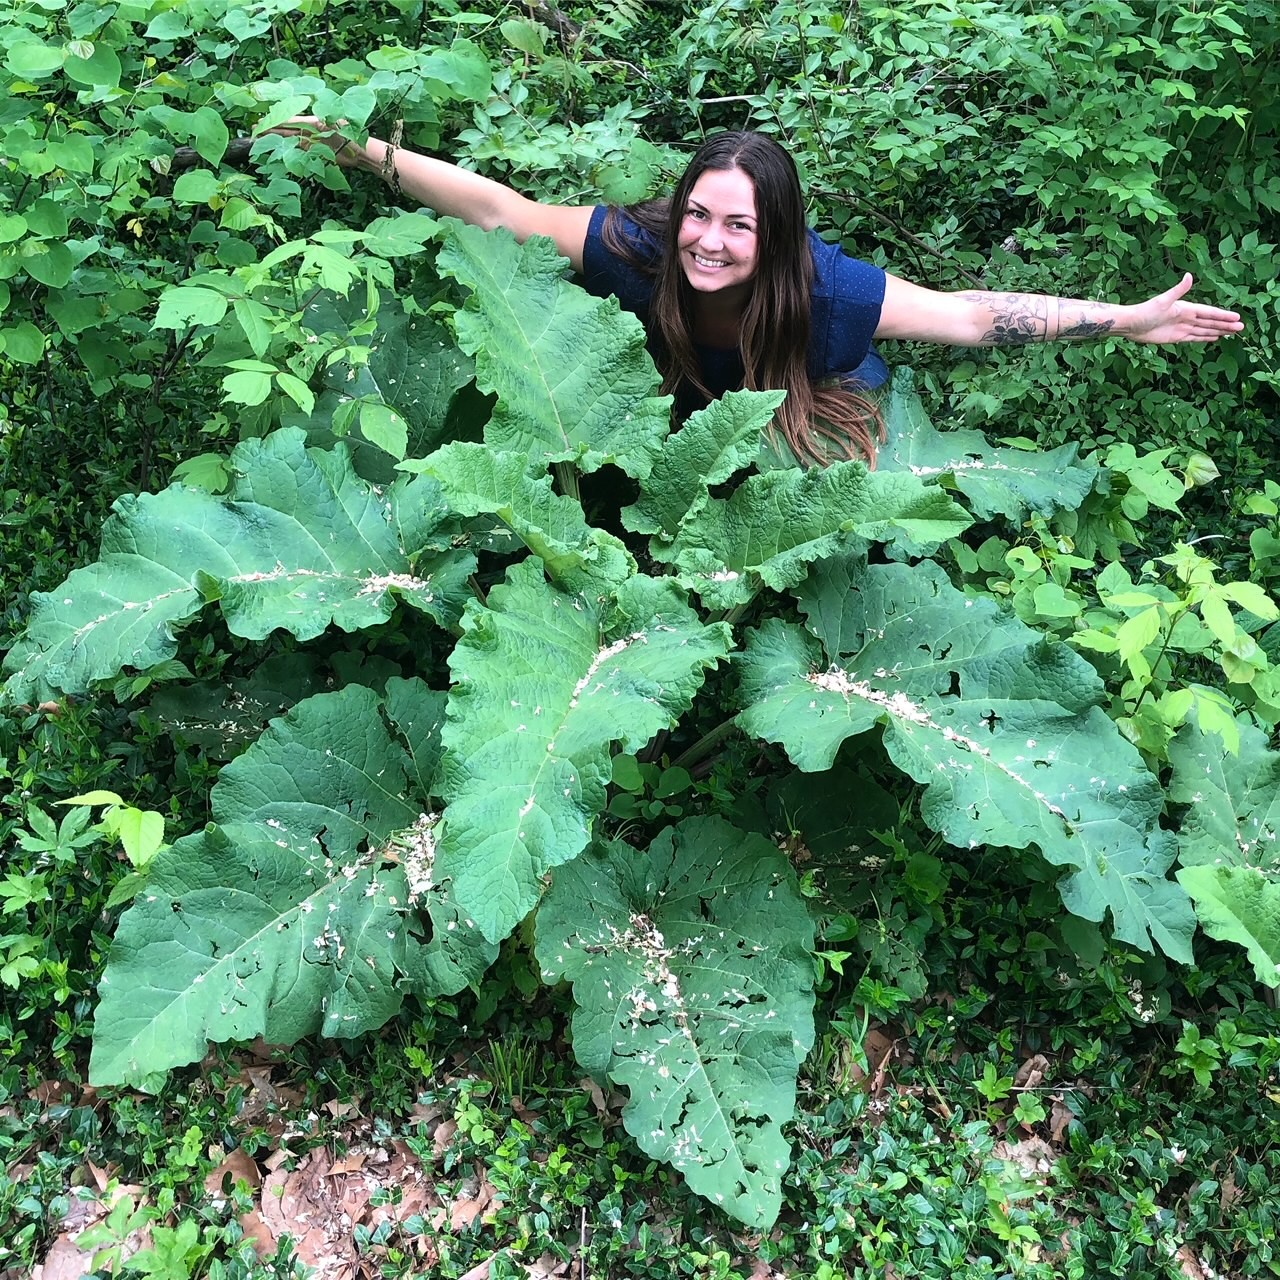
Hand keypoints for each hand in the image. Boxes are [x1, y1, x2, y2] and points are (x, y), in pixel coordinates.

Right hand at [260, 116, 369, 170]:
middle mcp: (309, 130)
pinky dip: (285, 150)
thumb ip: (324, 121)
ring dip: (274, 139)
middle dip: (269, 128)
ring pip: (288, 139)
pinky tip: (274, 150)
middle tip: (253, 129)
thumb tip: (316, 118)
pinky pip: (296, 151)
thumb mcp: (338, 125)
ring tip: (258, 139)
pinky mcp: (313, 152)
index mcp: (312, 121)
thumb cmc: (350, 135)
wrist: (360, 151)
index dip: (275, 120)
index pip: (289, 120)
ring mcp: (310, 141)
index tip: (262, 120)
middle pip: (285, 129)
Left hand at [1127, 272, 1243, 343]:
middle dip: (1225, 325)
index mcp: (1186, 308)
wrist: (1131, 324)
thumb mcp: (1163, 300)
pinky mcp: (1175, 337)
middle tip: (1241, 328)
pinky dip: (1205, 338)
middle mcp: (1186, 317)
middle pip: (1210, 322)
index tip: (1236, 318)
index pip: (1209, 312)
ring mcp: (1182, 328)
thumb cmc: (1145, 311)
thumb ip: (1178, 290)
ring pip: (1204, 330)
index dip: (1223, 315)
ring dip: (1218, 331)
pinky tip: (1214, 338)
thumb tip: (1189, 276)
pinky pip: (1194, 338)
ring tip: (1232, 333)